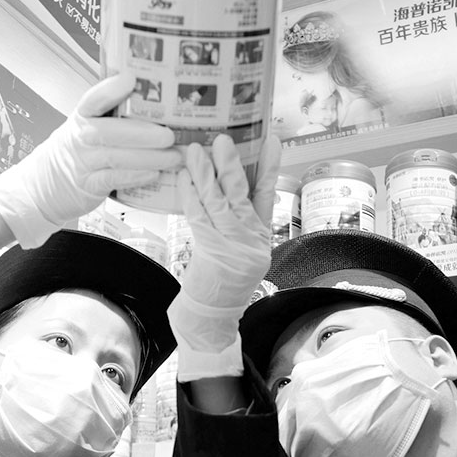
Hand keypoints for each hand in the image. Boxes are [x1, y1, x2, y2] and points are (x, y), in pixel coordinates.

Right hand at [0, 69, 182, 247]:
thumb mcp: (86, 128)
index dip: (110, 89)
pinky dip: (135, 177)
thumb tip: (155, 101)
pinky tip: (155, 174)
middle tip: (170, 135)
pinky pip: (113, 179)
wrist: (44, 186)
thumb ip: (112, 116)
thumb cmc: (78, 152)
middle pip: (109, 131)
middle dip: (142, 133)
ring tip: (174, 157)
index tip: (131, 78)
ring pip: (115, 157)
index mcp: (82, 117)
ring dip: (148, 157)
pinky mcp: (87, 186)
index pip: (93, 99)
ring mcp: (82, 163)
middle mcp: (80, 137)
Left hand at [167, 134, 280, 380]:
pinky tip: (184, 177)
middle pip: (241, 195)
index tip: (272, 140)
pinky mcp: (210, 251)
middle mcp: (251, 241)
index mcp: (262, 238)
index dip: (270, 166)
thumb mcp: (243, 254)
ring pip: (218, 202)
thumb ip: (242, 223)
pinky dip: (190, 194)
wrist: (211, 317)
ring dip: (206, 174)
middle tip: (223, 139)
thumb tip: (228, 183)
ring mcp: (231, 247)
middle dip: (232, 165)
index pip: (268, 195)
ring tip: (196, 150)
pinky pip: (198, 215)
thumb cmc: (224, 283)